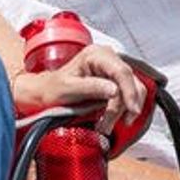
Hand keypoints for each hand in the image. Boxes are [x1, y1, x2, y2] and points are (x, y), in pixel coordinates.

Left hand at [12, 44, 144, 137]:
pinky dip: (124, 110)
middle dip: (124, 106)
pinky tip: (113, 119)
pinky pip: (129, 95)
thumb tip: (115, 90)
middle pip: (130, 81)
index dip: (129, 91)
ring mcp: (112, 69)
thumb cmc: (52, 89)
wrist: (45, 93)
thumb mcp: (68, 88)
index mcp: (95, 54)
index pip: (121, 71)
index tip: (132, 109)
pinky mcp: (115, 82)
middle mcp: (107, 58)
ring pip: (134, 89)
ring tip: (107, 125)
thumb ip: (91, 87)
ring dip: (124, 111)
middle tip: (108, 124)